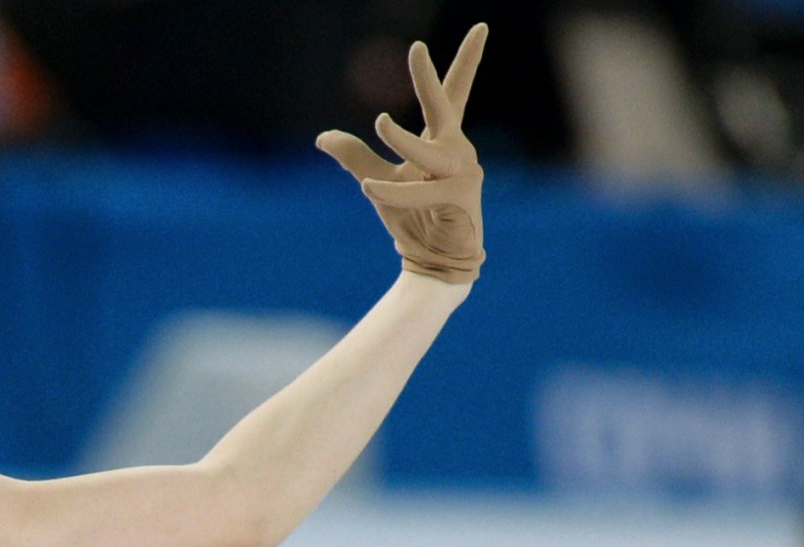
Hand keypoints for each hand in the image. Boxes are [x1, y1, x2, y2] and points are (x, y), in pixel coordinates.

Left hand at [316, 23, 487, 283]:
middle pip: (444, 105)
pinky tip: (371, 190)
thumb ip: (356, 156)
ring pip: (426, 151)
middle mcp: (457, 150)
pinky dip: (394, 191)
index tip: (481, 26)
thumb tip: (322, 136)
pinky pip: (420, 190)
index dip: (467, 59)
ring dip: (401, 139)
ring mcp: (463, 173)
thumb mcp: (378, 181)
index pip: (454, 92)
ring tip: (379, 122)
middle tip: (415, 49)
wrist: (433, 263)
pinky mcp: (460, 198)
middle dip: (427, 78)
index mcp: (442, 140)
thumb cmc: (413, 221)